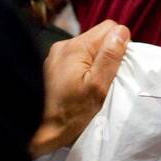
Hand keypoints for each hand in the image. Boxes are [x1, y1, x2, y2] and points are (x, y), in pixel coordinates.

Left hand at [30, 21, 130, 156]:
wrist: (39, 132)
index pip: (109, 28)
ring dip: (95, 63)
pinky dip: (84, 69)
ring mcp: (55, 56)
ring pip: (88, 49)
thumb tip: (122, 32)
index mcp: (76, 47)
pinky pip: (76, 59)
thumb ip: (110, 57)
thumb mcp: (97, 87)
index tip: (118, 68)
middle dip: (107, 55)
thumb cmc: (71, 113)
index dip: (120, 46)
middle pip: (98, 38)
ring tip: (92, 86)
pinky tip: (80, 87)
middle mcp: (63, 46)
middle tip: (106, 80)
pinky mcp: (52, 67)